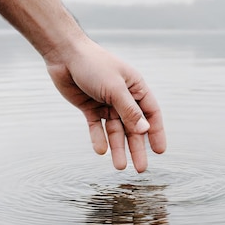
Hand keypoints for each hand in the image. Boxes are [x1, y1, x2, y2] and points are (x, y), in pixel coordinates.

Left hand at [45, 37, 165, 172]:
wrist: (65, 55)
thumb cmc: (94, 65)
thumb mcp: (114, 88)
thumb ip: (129, 110)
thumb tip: (144, 131)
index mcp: (136, 88)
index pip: (151, 113)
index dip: (156, 132)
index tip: (159, 151)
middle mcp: (123, 97)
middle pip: (133, 127)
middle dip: (136, 148)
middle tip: (140, 169)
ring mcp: (106, 103)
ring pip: (115, 130)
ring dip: (118, 148)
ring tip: (119, 167)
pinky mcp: (90, 108)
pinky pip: (97, 127)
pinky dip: (99, 139)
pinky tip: (101, 151)